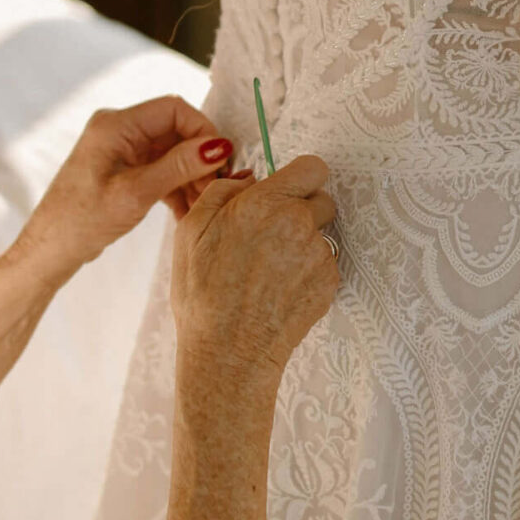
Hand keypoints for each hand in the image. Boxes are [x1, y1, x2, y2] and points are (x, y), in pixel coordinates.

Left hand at [20, 95, 240, 279]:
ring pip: (171, 153)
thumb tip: (219, 147)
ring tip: (203, 206)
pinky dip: (176, 188)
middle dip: (199, 159)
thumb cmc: (83, 220)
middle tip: (216, 189)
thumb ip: (178, 167)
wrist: (51, 249)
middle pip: (175, 131)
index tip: (222, 160)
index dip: (203, 131)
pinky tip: (188, 212)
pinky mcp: (124, 170)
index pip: (173, 109)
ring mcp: (121, 150)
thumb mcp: (136, 193)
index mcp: (116, 125)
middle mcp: (119, 130)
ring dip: (191, 177)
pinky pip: (160, 170)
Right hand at [170, 154, 339, 393]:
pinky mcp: (329, 283)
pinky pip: (325, 264)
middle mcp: (299, 223)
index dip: (300, 177)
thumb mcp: (191, 230)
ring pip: (322, 234)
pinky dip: (308, 272)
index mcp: (265, 203)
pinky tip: (279, 290)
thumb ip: (222, 191)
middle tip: (273, 234)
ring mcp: (318, 255)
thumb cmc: (203, 293)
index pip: (312, 167)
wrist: (228, 352)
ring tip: (270, 270)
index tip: (287, 190)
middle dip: (302, 210)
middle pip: (322, 199)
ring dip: (304, 243)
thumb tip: (250, 178)